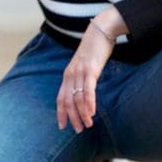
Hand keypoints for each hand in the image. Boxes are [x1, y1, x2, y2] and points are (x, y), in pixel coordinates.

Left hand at [57, 15, 119, 132]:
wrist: (100, 30)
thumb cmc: (94, 49)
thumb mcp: (84, 65)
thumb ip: (82, 78)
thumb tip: (84, 92)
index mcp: (68, 75)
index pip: (60, 98)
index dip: (61, 113)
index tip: (62, 126)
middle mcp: (70, 74)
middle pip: (67, 101)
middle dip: (72, 117)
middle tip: (78, 130)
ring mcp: (80, 72)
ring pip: (77, 98)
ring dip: (82, 114)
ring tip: (88, 125)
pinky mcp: (90, 70)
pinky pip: (88, 90)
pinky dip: (89, 102)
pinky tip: (92, 112)